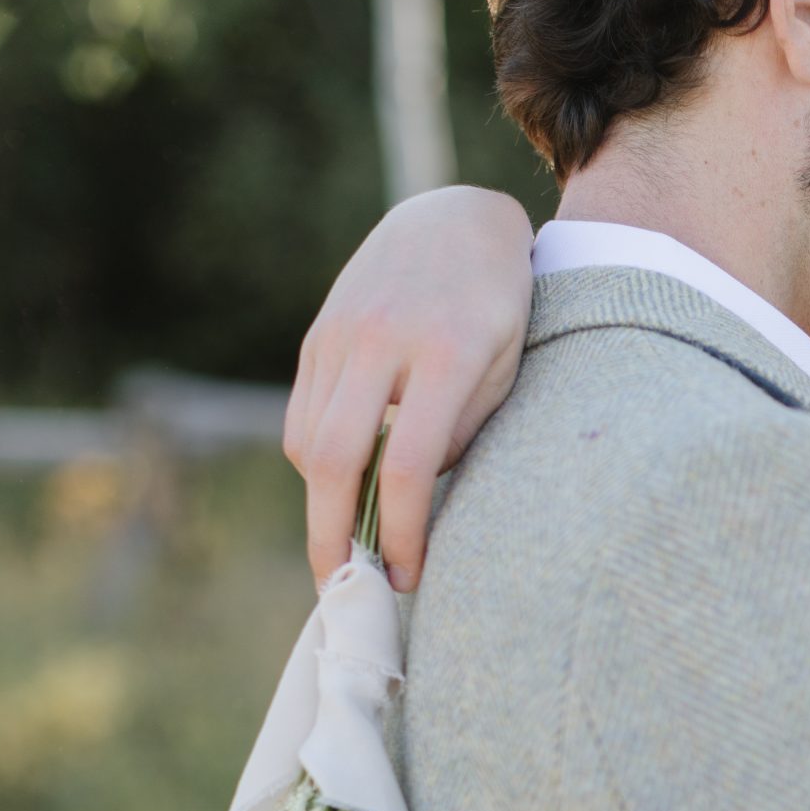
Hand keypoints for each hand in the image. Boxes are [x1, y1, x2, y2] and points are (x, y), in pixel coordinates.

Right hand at [284, 186, 535, 588]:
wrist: (454, 219)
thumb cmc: (499, 307)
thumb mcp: (507, 369)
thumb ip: (463, 433)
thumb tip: (412, 500)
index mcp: (447, 354)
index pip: (409, 465)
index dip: (403, 533)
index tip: (408, 578)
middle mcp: (383, 342)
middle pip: (334, 459)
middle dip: (332, 536)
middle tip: (345, 591)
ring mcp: (341, 335)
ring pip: (307, 441)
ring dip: (320, 505)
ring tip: (346, 550)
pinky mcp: (318, 335)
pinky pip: (302, 415)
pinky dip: (313, 463)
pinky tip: (339, 491)